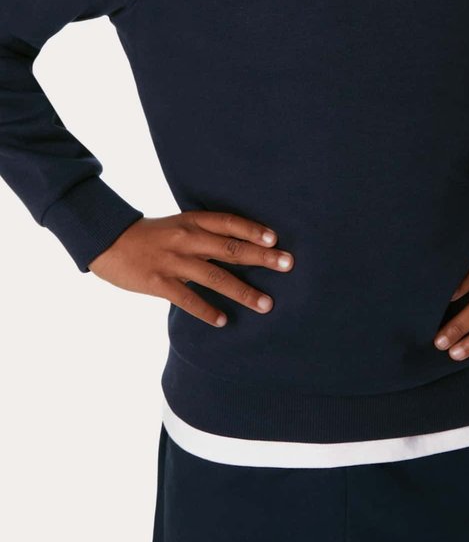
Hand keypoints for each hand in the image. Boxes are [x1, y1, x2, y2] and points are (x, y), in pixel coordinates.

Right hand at [87, 211, 293, 326]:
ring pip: (215, 277)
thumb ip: (207, 234)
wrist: (107, 241)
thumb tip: (244, 246)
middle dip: (261, 257)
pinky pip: (187, 299)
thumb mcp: (180, 224)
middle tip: (288, 264)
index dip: (253, 230)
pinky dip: (207, 311)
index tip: (276, 239)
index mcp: (192, 221)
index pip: (229, 222)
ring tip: (266, 304)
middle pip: (230, 248)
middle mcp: (186, 238)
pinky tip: (224, 321)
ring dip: (243, 292)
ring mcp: (172, 261)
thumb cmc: (152, 235)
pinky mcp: (158, 283)